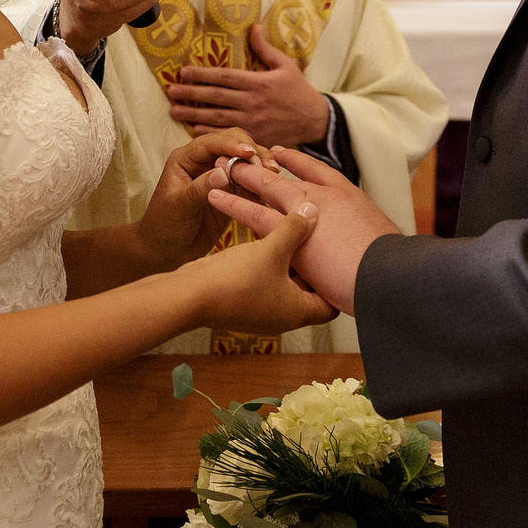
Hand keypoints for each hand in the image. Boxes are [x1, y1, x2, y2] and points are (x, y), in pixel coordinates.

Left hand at [136, 132, 279, 270]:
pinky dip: (263, 183)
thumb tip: (223, 172)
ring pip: (246, 161)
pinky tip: (274, 191)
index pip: (211, 142)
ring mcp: (220, 176)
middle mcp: (204, 161)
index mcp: (186, 158)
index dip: (232, 144)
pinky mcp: (232, 191)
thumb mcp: (178, 207)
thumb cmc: (163, 226)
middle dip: (253, 152)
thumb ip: (198, 189)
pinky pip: (251, 181)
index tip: (250, 153)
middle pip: (234, 143)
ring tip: (275, 177)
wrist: (166, 251)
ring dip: (261, 166)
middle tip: (268, 169)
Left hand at [167, 23, 331, 145]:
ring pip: (217, 117)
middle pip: (216, 97)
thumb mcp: (286, 65)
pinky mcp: (254, 137)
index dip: (202, 74)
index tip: (183, 71)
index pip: (224, 76)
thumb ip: (266, 48)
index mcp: (258, 82)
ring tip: (174, 111)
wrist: (314, 120)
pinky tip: (193, 129)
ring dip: (193, 114)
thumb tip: (253, 27)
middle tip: (171, 91)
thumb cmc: (299, 91)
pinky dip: (209, 132)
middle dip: (191, 93)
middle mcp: (252, 102)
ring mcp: (252, 121)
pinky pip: (228, 134)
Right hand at [184, 204, 332, 336]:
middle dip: (312, 266)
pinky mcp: (244, 302)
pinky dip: (270, 264)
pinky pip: (266, 281)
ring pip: (286, 284)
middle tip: (319, 241)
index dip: (336, 282)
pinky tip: (265, 241)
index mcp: (298, 312)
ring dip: (288, 262)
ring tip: (291, 235)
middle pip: (309, 292)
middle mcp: (282, 316)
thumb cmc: (233, 282)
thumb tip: (312, 211)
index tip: (338, 259)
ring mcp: (262, 311)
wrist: (190, 295)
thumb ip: (295, 228)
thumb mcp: (272, 249)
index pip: (332, 304)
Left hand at [207, 146, 396, 314]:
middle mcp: (325, 196)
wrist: (387, 275)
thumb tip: (363, 255)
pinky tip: (214, 196)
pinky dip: (233, 202)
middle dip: (262, 166)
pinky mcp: (288, 231)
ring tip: (220, 167)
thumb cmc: (390, 269)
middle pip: (288, 175)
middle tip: (242, 157)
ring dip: (243, 176)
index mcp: (348, 196)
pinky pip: (253, 213)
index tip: (279, 153)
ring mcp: (306, 209)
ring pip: (267, 187)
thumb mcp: (380, 247)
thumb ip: (364, 243)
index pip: (318, 170)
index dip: (296, 162)